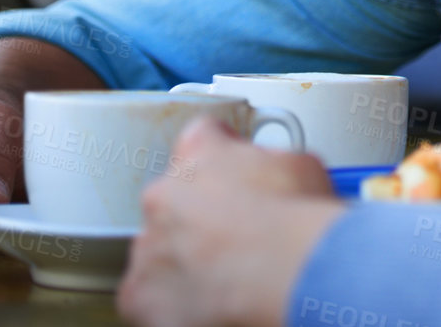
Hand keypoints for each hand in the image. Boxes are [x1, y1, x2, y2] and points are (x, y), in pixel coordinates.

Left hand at [118, 119, 344, 326]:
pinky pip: (149, 297)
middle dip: (202, 214)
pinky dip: (174, 302)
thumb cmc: (297, 221)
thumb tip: (272, 174)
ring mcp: (149, 246)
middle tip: (239, 234)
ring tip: (229, 273)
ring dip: (187, 258)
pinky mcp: (141, 294)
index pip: (201, 138)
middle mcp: (164, 193)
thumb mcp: (299, 164)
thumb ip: (268, 162)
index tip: (237, 174)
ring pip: (161, 249)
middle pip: (175, 198)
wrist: (288, 275)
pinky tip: (210, 302)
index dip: (224, 158)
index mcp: (199, 151)